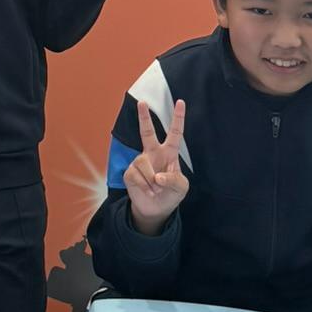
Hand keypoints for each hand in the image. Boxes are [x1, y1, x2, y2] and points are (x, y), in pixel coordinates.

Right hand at [124, 98, 188, 235]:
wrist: (156, 209)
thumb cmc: (171, 194)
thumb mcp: (181, 188)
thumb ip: (173, 179)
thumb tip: (157, 175)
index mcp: (169, 153)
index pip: (175, 133)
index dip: (178, 118)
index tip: (180, 102)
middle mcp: (153, 153)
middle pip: (147, 132)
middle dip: (144, 117)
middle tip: (141, 102)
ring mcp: (140, 162)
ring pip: (143, 163)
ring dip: (152, 180)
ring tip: (156, 189)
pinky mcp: (129, 172)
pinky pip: (136, 176)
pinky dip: (145, 187)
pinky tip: (148, 192)